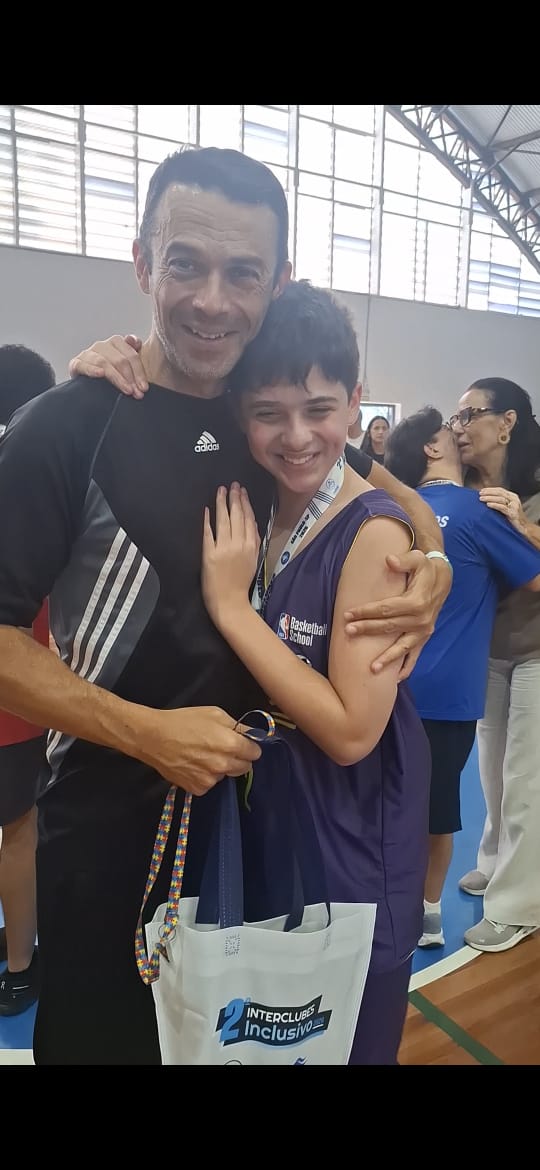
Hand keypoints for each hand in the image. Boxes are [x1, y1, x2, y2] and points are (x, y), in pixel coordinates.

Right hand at [68, 334, 147, 398]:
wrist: (91, 388)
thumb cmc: (113, 376)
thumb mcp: (128, 365)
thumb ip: (134, 352)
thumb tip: (136, 341)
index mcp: (116, 343)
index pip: (131, 355)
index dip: (139, 372)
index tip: (144, 388)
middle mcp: (101, 346)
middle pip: (119, 360)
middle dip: (130, 378)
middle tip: (136, 393)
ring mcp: (88, 354)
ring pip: (104, 362)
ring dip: (117, 378)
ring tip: (126, 390)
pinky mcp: (76, 363)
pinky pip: (83, 365)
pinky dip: (92, 369)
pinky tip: (100, 375)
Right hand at [138, 705, 261, 794]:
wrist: (153, 738)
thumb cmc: (184, 721)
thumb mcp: (214, 713)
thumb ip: (236, 725)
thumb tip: (250, 734)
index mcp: (231, 744)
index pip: (255, 753)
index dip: (249, 747)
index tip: (241, 743)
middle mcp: (224, 765)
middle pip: (244, 767)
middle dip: (238, 758)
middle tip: (222, 749)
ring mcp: (211, 780)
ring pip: (226, 775)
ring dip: (220, 768)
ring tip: (202, 755)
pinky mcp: (197, 789)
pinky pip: (210, 783)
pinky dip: (205, 776)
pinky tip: (193, 765)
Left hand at [202, 484, 259, 627]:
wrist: (230, 602)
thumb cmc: (241, 583)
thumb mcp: (254, 560)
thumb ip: (254, 542)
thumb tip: (252, 523)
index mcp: (251, 546)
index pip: (248, 519)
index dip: (245, 503)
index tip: (242, 491)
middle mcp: (239, 544)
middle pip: (237, 516)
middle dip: (234, 498)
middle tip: (232, 485)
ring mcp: (224, 548)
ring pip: (224, 520)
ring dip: (221, 503)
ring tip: (220, 490)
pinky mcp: (210, 554)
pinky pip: (208, 533)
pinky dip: (207, 520)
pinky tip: (206, 509)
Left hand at [344, 549, 450, 679]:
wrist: (443, 579)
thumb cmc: (426, 568)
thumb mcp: (417, 559)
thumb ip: (403, 560)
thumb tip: (389, 560)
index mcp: (417, 602)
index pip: (386, 609)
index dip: (366, 611)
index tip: (348, 614)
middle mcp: (421, 620)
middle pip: (389, 628)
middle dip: (367, 630)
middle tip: (348, 632)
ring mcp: (424, 631)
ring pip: (401, 648)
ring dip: (386, 658)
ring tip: (371, 669)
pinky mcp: (425, 637)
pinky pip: (415, 656)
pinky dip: (406, 668)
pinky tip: (394, 679)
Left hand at [479, 487, 526, 533]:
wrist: (523, 528)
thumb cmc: (512, 519)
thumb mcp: (506, 508)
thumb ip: (499, 502)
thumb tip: (485, 499)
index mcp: (512, 497)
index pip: (500, 490)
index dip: (490, 489)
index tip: (481, 491)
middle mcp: (514, 499)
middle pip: (500, 493)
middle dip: (489, 492)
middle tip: (480, 494)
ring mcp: (514, 506)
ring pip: (500, 499)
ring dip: (489, 498)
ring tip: (481, 499)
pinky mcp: (513, 513)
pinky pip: (502, 508)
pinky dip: (494, 505)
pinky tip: (488, 505)